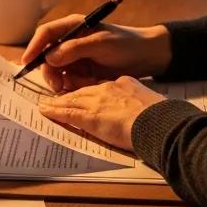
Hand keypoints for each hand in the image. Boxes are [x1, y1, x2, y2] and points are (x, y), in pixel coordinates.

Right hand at [21, 15, 171, 92]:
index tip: (27, 62)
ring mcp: (76, 57)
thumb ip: (74, 49)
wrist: (148, 56)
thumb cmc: (126, 44)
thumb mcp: (100, 43)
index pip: (46, 34)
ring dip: (61, 81)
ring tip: (73, 88)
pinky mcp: (83, 71)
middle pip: (47, 56)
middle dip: (49, 71)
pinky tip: (83, 87)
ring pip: (56, 71)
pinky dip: (72, 86)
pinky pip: (69, 80)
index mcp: (73, 26)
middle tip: (57, 86)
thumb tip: (49, 57)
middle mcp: (70, 41)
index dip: (34, 46)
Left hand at [38, 76, 168, 151]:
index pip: (99, 85)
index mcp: (123, 84)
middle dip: (67, 92)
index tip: (80, 91)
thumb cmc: (161, 116)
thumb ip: (140, 103)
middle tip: (54, 95)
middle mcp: (107, 89)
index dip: (87, 89)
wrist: (159, 122)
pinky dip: (54, 111)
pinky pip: (67, 112)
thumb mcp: (151, 102)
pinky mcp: (90, 116)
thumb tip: (143, 111)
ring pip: (71, 99)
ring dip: (56, 102)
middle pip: (82, 90)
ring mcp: (97, 102)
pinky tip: (45, 110)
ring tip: (45, 103)